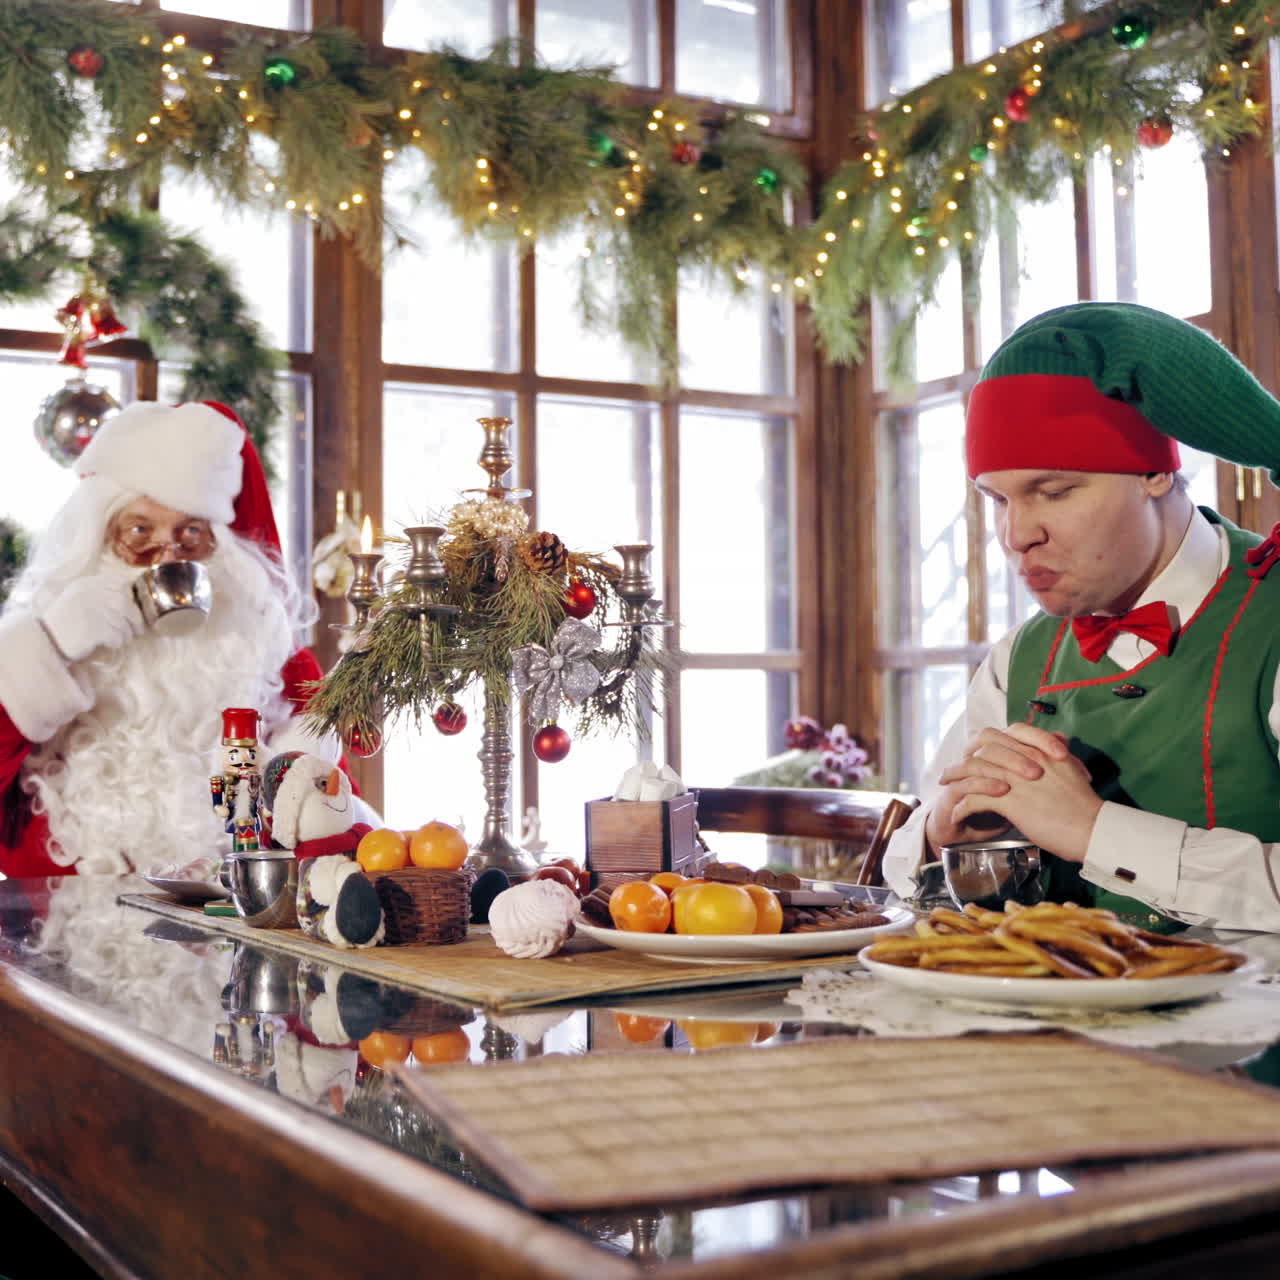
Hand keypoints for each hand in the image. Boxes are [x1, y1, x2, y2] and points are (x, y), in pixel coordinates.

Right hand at [39, 573, 142, 662]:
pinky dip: (118, 642)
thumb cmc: (63, 623)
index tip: (130, 608)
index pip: (119, 582)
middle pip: (126, 602)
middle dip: (135, 618)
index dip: (129, 596)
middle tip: (136, 629)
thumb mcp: (77, 599)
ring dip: (127, 632)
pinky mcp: (95, 629)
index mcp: (85, 585)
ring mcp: (92, 611)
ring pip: (125, 620)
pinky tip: (110, 644)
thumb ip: (99, 594)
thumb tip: (130, 598)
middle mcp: (89, 594)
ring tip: (121, 638)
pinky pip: (118, 635)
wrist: (44, 642)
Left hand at [949, 725, 1101, 862]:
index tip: (971, 753)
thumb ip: (1059, 753)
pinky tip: (955, 814)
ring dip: (955, 780)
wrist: (1092, 827)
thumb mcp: (1072, 768)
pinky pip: (975, 800)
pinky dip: (961, 807)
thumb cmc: (1084, 803)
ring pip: (974, 772)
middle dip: (961, 760)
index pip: (1002, 736)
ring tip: (945, 789)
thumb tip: (1059, 741)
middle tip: (949, 771)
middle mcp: (1024, 759)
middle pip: (982, 750)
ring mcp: (1015, 780)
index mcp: (1039, 750)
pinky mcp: (1010, 802)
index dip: (982, 743)